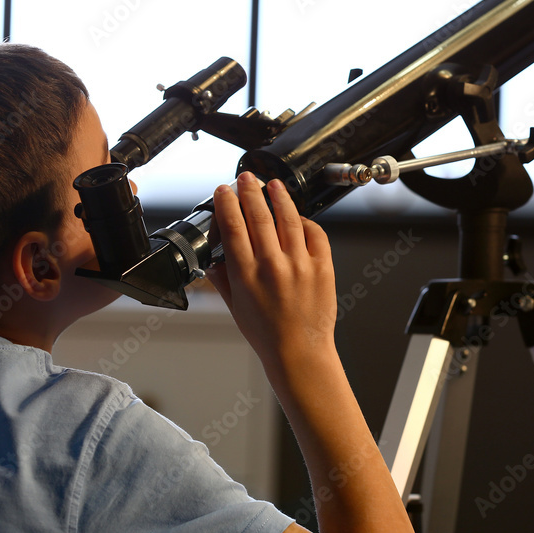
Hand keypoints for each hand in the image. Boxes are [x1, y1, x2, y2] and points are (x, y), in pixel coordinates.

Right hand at [207, 172, 336, 366]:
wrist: (299, 353)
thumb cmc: (267, 335)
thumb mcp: (235, 308)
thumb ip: (223, 281)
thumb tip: (212, 262)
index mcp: (245, 275)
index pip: (232, 228)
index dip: (227, 204)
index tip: (224, 191)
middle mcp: (272, 266)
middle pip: (258, 216)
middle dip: (250, 192)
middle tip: (247, 179)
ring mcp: (299, 266)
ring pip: (287, 219)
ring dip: (278, 197)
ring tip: (272, 185)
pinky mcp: (321, 268)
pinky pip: (314, 234)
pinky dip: (305, 221)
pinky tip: (297, 216)